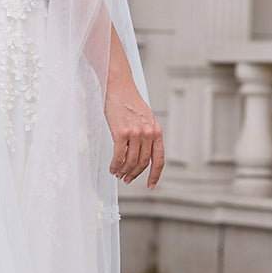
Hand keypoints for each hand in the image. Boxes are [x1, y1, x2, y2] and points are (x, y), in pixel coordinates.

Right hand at [104, 74, 164, 188]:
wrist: (118, 86)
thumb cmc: (128, 102)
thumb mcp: (144, 119)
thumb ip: (146, 136)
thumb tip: (140, 155)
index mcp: (157, 131)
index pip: (159, 160)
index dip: (155, 175)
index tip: (150, 186)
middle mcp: (148, 133)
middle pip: (143, 163)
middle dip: (134, 174)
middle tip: (126, 180)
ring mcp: (136, 133)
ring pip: (130, 162)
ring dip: (123, 171)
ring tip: (118, 174)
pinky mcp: (121, 132)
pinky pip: (119, 156)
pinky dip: (115, 165)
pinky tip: (112, 168)